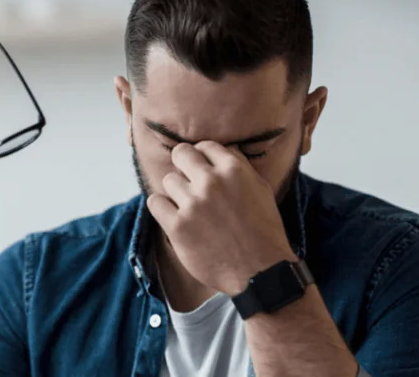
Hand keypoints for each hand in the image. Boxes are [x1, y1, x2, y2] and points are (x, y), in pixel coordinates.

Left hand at [147, 142, 294, 295]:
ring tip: (188, 207)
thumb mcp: (261, 191)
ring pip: (168, 180)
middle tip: (189, 182)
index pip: (205, 146)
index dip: (202, 157)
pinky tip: (173, 216)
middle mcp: (211, 182)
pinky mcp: (178, 226)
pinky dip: (162, 208)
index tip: (202, 170)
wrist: (260, 272)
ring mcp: (193, 204)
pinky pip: (154, 202)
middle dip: (184, 165)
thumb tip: (224, 150)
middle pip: (181, 154)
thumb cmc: (264, 232)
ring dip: (175, 192)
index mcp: (234, 170)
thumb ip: (241, 168)